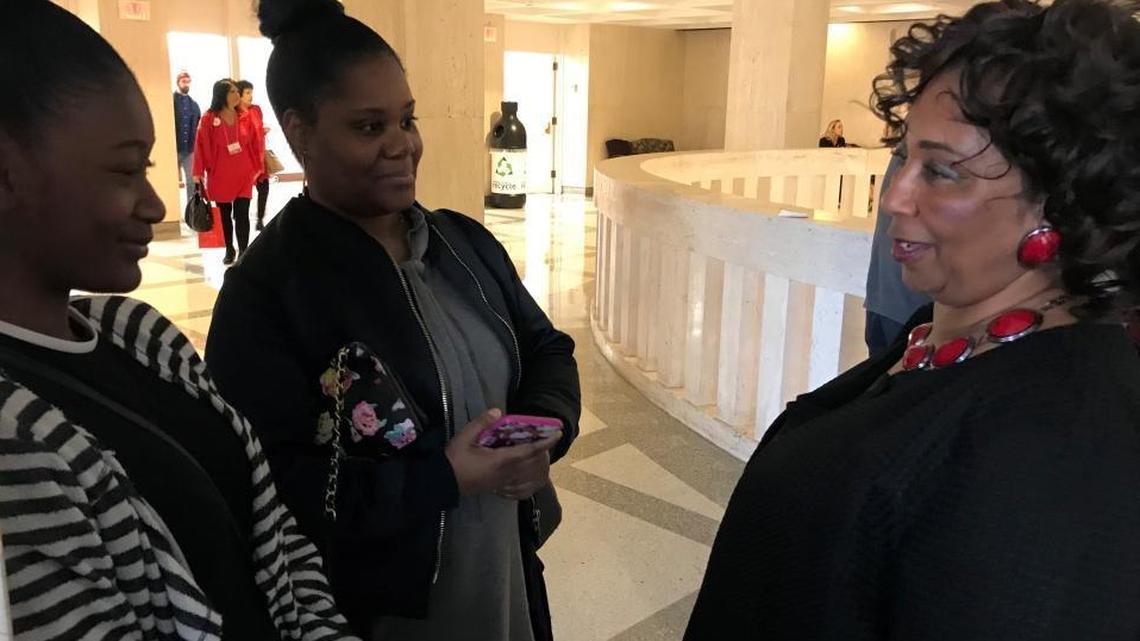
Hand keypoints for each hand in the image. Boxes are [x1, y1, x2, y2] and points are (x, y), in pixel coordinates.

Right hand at [444, 409, 561, 497]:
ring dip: (538, 463)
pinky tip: (528, 471)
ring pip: (528, 474)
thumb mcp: (464, 437)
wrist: (442, 483)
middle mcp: (507, 473)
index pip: (529, 451)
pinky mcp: (498, 487)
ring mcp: (503, 482)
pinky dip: (528, 476)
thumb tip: (498, 410)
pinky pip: (520, 484)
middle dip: (544, 451)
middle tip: (548, 437)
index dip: (545, 442)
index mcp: (501, 460)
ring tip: (541, 451)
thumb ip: (481, 423)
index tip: (557, 433)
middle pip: (533, 463)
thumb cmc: (453, 460)